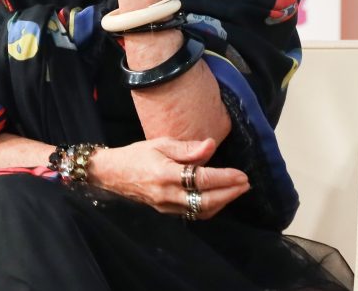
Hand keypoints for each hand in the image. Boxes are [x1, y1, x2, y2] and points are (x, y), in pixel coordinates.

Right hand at [90, 137, 249, 219]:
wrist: (112, 174)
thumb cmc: (137, 154)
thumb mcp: (160, 143)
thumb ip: (187, 148)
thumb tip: (211, 145)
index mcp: (165, 174)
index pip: (201, 179)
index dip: (224, 178)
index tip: (242, 174)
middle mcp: (167, 194)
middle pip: (205, 201)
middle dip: (229, 194)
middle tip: (245, 184)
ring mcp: (166, 206)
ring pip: (201, 211)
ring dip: (223, 202)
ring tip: (237, 190)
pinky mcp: (166, 212)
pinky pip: (193, 213)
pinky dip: (210, 207)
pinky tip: (219, 198)